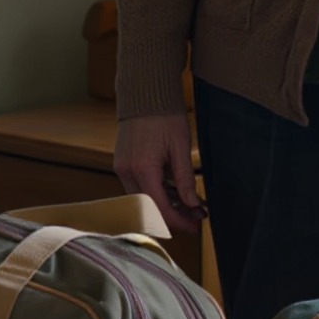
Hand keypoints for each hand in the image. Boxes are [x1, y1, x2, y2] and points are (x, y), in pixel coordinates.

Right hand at [114, 111, 205, 236]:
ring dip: (166, 205)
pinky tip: (174, 192)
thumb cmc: (165, 115)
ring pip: (143, 200)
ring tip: (190, 205)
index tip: (196, 225)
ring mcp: (122, 167)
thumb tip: (194, 206)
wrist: (145, 92)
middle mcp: (127, 171)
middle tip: (196, 218)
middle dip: (174, 216)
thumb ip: (185, 179)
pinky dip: (156, 193)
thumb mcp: (180, 147)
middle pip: (149, 208)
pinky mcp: (122, 163)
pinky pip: (139, 187)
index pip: (160, 208)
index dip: (179, 221)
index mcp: (143, 168)